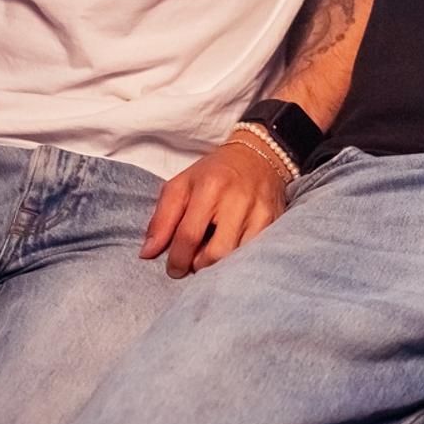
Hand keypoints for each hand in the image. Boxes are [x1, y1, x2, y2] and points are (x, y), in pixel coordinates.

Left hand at [141, 138, 289, 278]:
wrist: (259, 156)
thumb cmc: (214, 172)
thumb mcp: (181, 185)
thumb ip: (162, 219)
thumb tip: (147, 253)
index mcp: (211, 188)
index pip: (188, 237)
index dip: (176, 260)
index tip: (173, 268)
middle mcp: (238, 201)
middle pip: (215, 255)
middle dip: (199, 265)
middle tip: (194, 259)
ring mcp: (261, 213)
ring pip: (236, 259)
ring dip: (219, 264)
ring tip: (212, 251)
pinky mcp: (275, 222)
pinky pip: (254, 254)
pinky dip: (238, 259)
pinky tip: (230, 248)